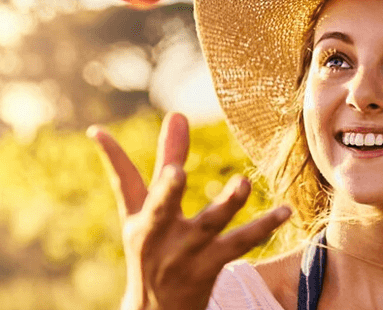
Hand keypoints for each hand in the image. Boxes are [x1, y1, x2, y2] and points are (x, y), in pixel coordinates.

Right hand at [88, 112, 290, 309]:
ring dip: (225, 204)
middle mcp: (158, 235)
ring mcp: (185, 253)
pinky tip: (284, 211)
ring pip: (208, 226)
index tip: (98, 130)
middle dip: (166, 189)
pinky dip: (263, 227)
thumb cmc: (151, 249)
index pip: (123, 181)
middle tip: (175, 173)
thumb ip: (164, 161)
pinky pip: (240, 244)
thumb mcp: (146, 212)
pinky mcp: (210, 267)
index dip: (111, 155)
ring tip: (242, 182)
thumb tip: (168, 115)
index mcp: (139, 218)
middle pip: (161, 207)